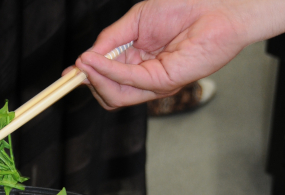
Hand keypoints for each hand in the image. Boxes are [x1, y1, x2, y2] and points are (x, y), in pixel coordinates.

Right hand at [73, 0, 284, 109]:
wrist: (216, 7)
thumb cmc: (183, 8)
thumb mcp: (134, 22)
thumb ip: (110, 40)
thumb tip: (84, 59)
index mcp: (137, 64)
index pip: (107, 81)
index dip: (86, 78)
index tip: (67, 74)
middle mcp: (145, 78)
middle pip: (108, 94)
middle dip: (89, 82)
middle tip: (78, 67)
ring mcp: (155, 84)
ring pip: (115, 95)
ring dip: (95, 79)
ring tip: (84, 63)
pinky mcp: (164, 83)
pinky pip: (128, 82)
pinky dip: (108, 72)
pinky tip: (95, 61)